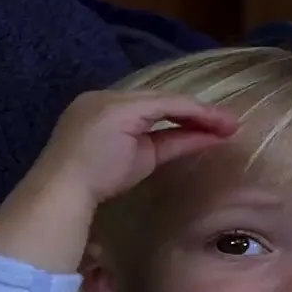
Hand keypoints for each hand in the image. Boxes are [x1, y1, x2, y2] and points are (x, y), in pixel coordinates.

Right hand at [0, 91, 237, 272]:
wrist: (63, 191)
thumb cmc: (90, 187)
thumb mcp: (136, 162)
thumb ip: (163, 148)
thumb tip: (195, 142)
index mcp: (102, 111)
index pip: (152, 111)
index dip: (184, 120)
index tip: (211, 131)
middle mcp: (105, 99)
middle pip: (161, 102)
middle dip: (197, 113)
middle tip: (228, 124)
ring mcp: (112, 102)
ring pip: (166, 101)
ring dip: (201, 113)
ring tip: (229, 125)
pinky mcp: (122, 109)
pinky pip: (166, 107)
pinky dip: (192, 114)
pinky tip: (212, 124)